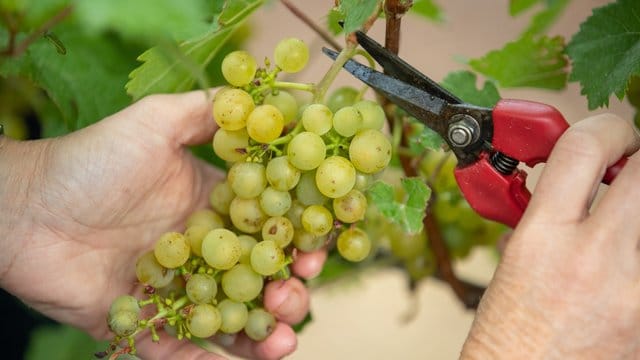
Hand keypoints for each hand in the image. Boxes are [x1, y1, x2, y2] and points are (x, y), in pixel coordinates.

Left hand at [0, 90, 323, 359]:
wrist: (25, 207)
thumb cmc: (90, 160)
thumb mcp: (154, 122)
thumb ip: (208, 111)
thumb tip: (270, 102)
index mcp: (211, 208)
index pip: (268, 229)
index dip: (297, 240)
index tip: (315, 250)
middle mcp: (201, 251)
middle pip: (259, 280)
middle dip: (287, 291)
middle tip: (295, 296)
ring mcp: (177, 291)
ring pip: (233, 320)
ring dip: (264, 334)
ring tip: (281, 339)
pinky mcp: (145, 325)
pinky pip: (185, 352)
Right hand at [461, 114, 639, 358]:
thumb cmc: (510, 328)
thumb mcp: (513, 257)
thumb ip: (546, 211)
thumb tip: (582, 178)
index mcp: (543, 237)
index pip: (584, 148)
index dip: (604, 126)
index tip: (609, 133)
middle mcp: (594, 258)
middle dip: (637, 157)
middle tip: (627, 164)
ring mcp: (635, 289)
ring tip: (626, 214)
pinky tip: (626, 257)